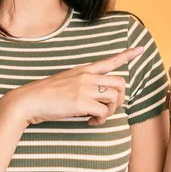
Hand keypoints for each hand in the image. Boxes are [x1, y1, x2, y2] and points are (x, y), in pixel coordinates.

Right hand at [8, 47, 144, 125]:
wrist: (29, 100)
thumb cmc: (45, 95)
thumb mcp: (65, 82)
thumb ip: (82, 85)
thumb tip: (96, 99)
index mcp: (83, 70)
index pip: (109, 60)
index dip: (127, 55)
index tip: (141, 49)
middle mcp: (87, 76)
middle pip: (120, 82)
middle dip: (120, 98)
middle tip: (109, 109)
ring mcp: (85, 88)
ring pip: (114, 98)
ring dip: (110, 112)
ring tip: (97, 118)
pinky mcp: (82, 102)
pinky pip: (103, 113)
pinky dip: (100, 121)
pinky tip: (90, 122)